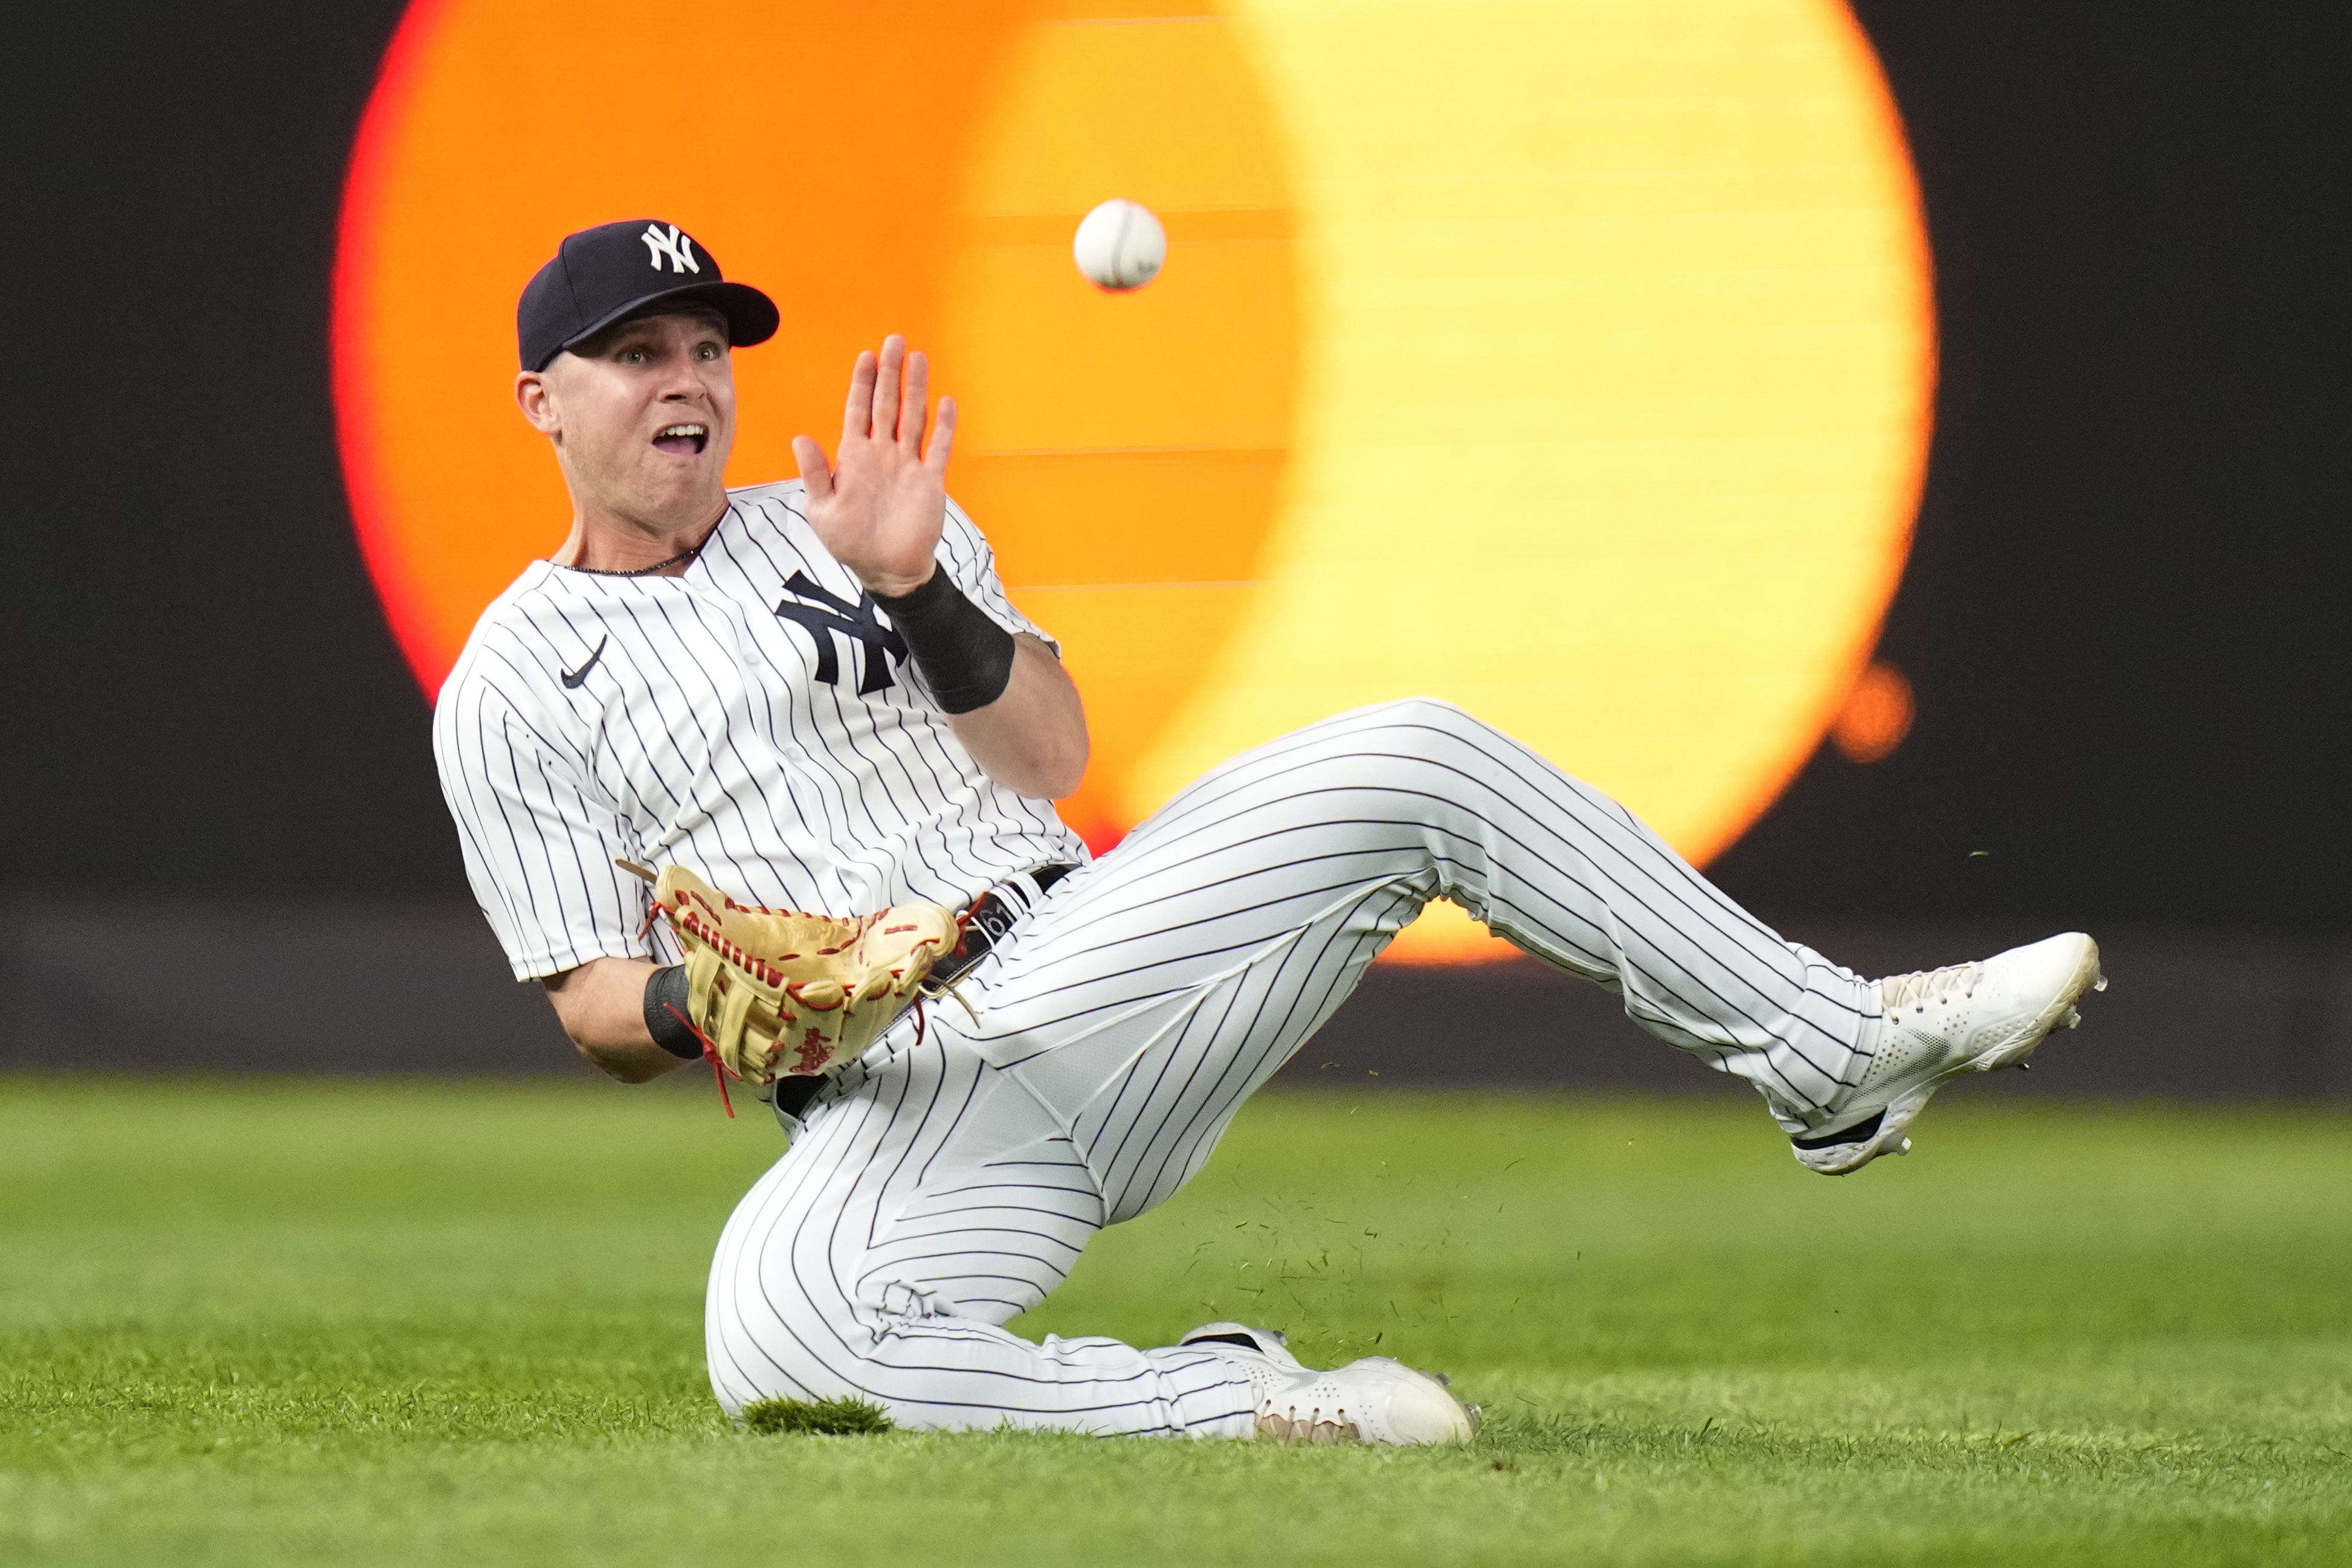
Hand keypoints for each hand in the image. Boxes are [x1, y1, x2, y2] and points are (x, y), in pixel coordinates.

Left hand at [792, 336, 956, 597]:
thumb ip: (815, 473)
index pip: (858, 410)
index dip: (862, 383)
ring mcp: (907, 465)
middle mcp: (882, 454)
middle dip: (890, 373)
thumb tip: (800, 437)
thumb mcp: (822, 510)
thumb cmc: (850, 543)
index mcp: (854, 457)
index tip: (866, 356)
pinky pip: (938, 448)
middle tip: (895, 341)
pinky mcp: (929, 481)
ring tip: (919, 358)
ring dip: (916, 389)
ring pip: (913, 417)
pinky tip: (946, 401)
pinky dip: (944, 426)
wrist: (887, 570)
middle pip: (887, 405)